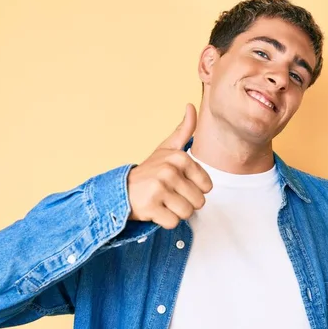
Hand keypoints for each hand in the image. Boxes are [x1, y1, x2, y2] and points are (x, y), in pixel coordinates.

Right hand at [127, 103, 212, 228]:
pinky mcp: (150, 206)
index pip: (207, 187)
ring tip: (162, 202)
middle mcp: (170, 171)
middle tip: (168, 195)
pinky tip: (154, 210)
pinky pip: (172, 223)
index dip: (194, 190)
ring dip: (175, 213)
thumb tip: (191, 105)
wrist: (119, 189)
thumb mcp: (167, 149)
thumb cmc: (149, 171)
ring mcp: (159, 188)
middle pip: (199, 202)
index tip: (177, 184)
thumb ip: (184, 130)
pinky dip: (164, 221)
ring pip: (186, 213)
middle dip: (185, 203)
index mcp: (180, 157)